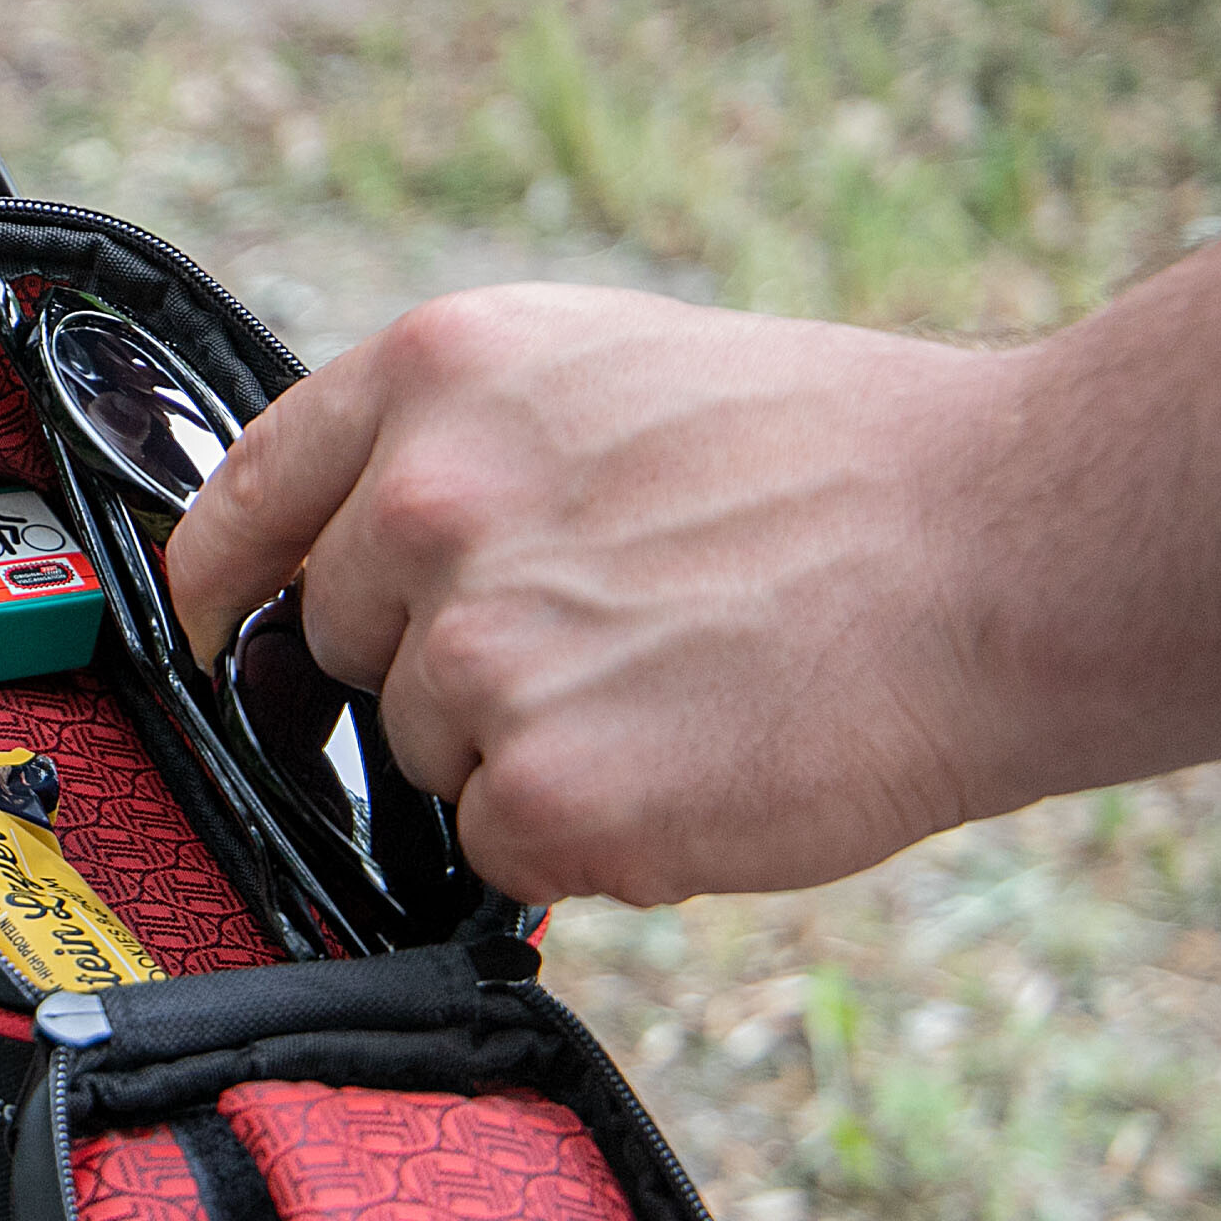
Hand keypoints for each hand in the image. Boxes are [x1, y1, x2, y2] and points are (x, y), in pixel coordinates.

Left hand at [166, 286, 1017, 904]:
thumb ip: (453, 447)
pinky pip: (497, 849)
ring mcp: (478, 653)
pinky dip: (580, 837)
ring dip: (518, 751)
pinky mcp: (545, 792)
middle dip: (430, 665)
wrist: (1004, 546)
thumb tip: (355, 546)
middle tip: (592, 642)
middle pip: (335, 646)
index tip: (217, 631)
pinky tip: (685, 762)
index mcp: (434, 376)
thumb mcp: (601, 370)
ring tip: (665, 688)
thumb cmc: (836, 457)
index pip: (238, 503)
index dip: (221, 586)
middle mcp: (426, 505)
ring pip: (419, 754)